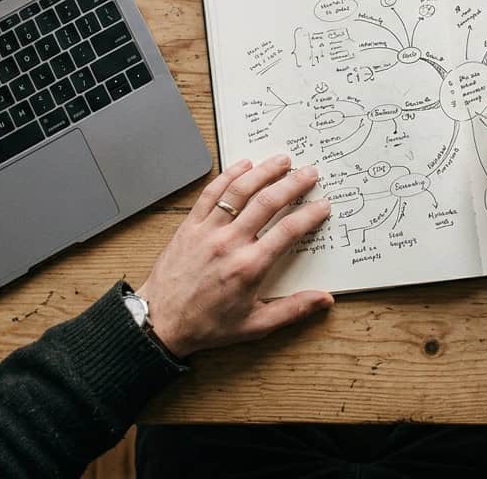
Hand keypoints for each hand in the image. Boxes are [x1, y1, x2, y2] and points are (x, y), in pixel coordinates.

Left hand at [137, 154, 333, 357]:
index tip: (323, 205)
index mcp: (249, 267)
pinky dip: (228, 176)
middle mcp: (229, 243)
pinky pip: (210, 194)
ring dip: (263, 171)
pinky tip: (243, 166)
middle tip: (310, 172)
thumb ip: (292, 310)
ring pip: (239, 191)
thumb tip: (324, 300)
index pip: (288, 231)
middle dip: (293, 184)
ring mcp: (207, 231)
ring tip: (282, 160)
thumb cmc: (207, 325)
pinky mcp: (189, 226)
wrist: (161, 322)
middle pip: (268, 202)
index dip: (309, 214)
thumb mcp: (255, 326)